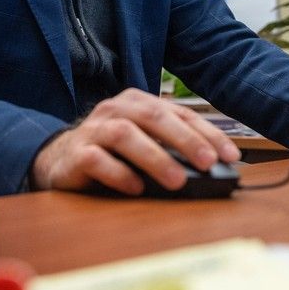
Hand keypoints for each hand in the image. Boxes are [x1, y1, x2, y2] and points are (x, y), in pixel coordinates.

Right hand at [30, 88, 240, 194]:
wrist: (58, 159)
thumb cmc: (110, 151)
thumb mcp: (142, 142)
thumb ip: (168, 146)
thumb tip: (209, 165)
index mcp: (136, 102)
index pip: (177, 113)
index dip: (206, 132)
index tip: (230, 154)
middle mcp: (115, 109)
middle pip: (153, 117)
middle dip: (184, 139)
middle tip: (208, 162)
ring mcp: (93, 130)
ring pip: (125, 134)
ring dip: (154, 157)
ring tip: (177, 180)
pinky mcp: (76, 154)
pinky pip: (97, 160)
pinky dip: (119, 174)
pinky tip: (136, 188)